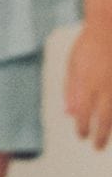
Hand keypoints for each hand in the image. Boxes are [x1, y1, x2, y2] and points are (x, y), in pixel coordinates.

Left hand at [65, 19, 111, 149]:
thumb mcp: (73, 65)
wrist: (109, 29)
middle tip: (96, 147)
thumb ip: (71, 90)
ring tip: (106, 140)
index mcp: (87, 83)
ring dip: (111, 129)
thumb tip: (68, 113)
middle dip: (100, 136)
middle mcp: (105, 88)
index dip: (83, 128)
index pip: (84, 114)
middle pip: (104, 119)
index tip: (81, 136)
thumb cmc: (88, 46)